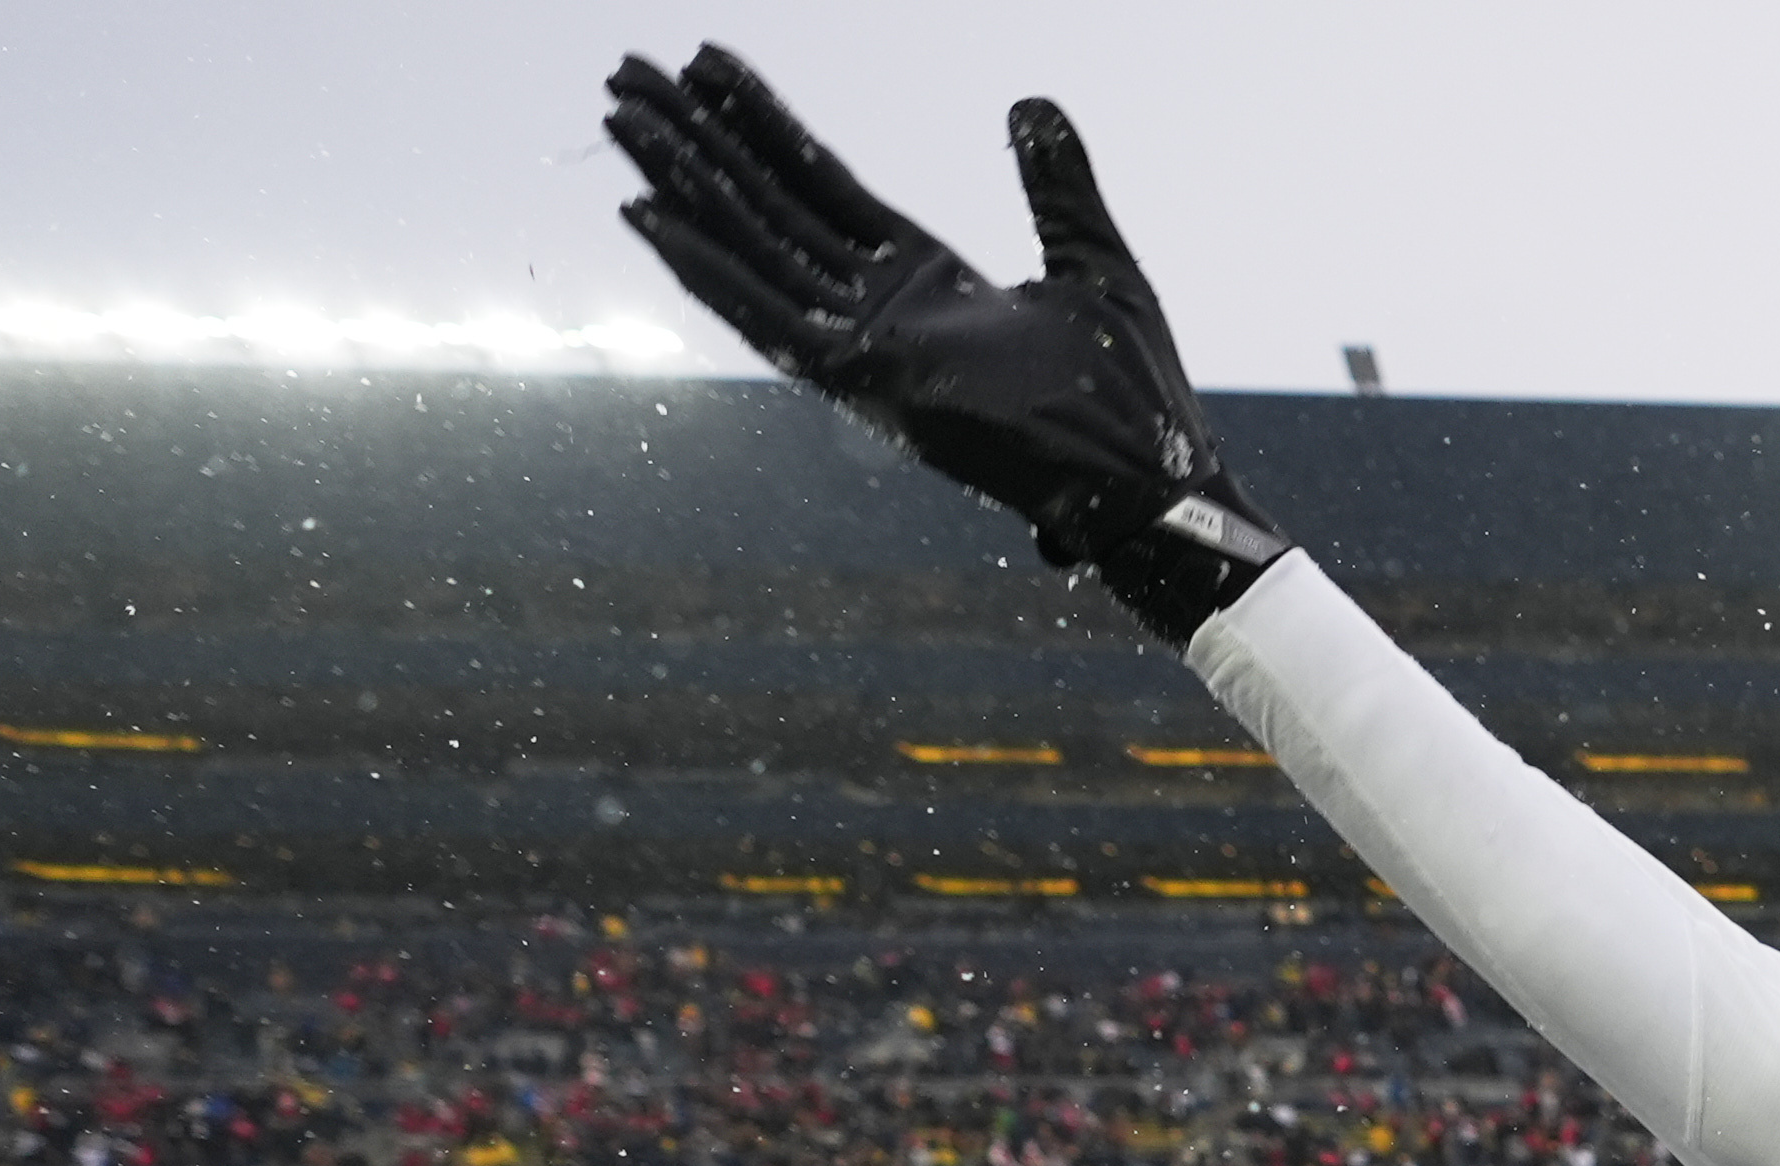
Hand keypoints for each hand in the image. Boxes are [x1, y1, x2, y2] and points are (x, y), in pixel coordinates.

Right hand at [603, 49, 1285, 642]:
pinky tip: (651, 216)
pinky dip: (709, 269)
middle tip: (627, 75)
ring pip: (755, 248)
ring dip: (684, 184)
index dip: (765, 125)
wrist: (1158, 484)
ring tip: (621, 117)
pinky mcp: (869, 385)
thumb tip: (1030, 102)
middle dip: (700, 139)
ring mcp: (870, 349)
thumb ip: (1054, 182)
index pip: (826, 187)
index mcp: (929, 282)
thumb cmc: (1136, 397)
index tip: (708, 68)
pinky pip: (768, 320)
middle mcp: (884, 311)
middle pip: (771, 204)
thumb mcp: (1090, 258)